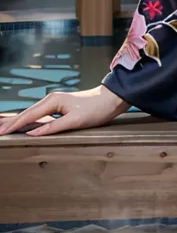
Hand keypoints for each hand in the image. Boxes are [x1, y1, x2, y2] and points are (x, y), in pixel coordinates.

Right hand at [0, 84, 129, 136]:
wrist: (110, 99)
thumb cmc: (96, 110)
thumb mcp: (75, 121)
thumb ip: (52, 127)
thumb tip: (31, 133)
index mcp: (53, 101)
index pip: (28, 116)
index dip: (13, 126)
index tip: (0, 133)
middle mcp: (51, 100)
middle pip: (26, 113)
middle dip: (9, 122)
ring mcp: (54, 102)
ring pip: (30, 113)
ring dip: (16, 120)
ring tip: (2, 126)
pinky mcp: (58, 107)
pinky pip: (38, 114)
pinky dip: (27, 119)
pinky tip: (22, 123)